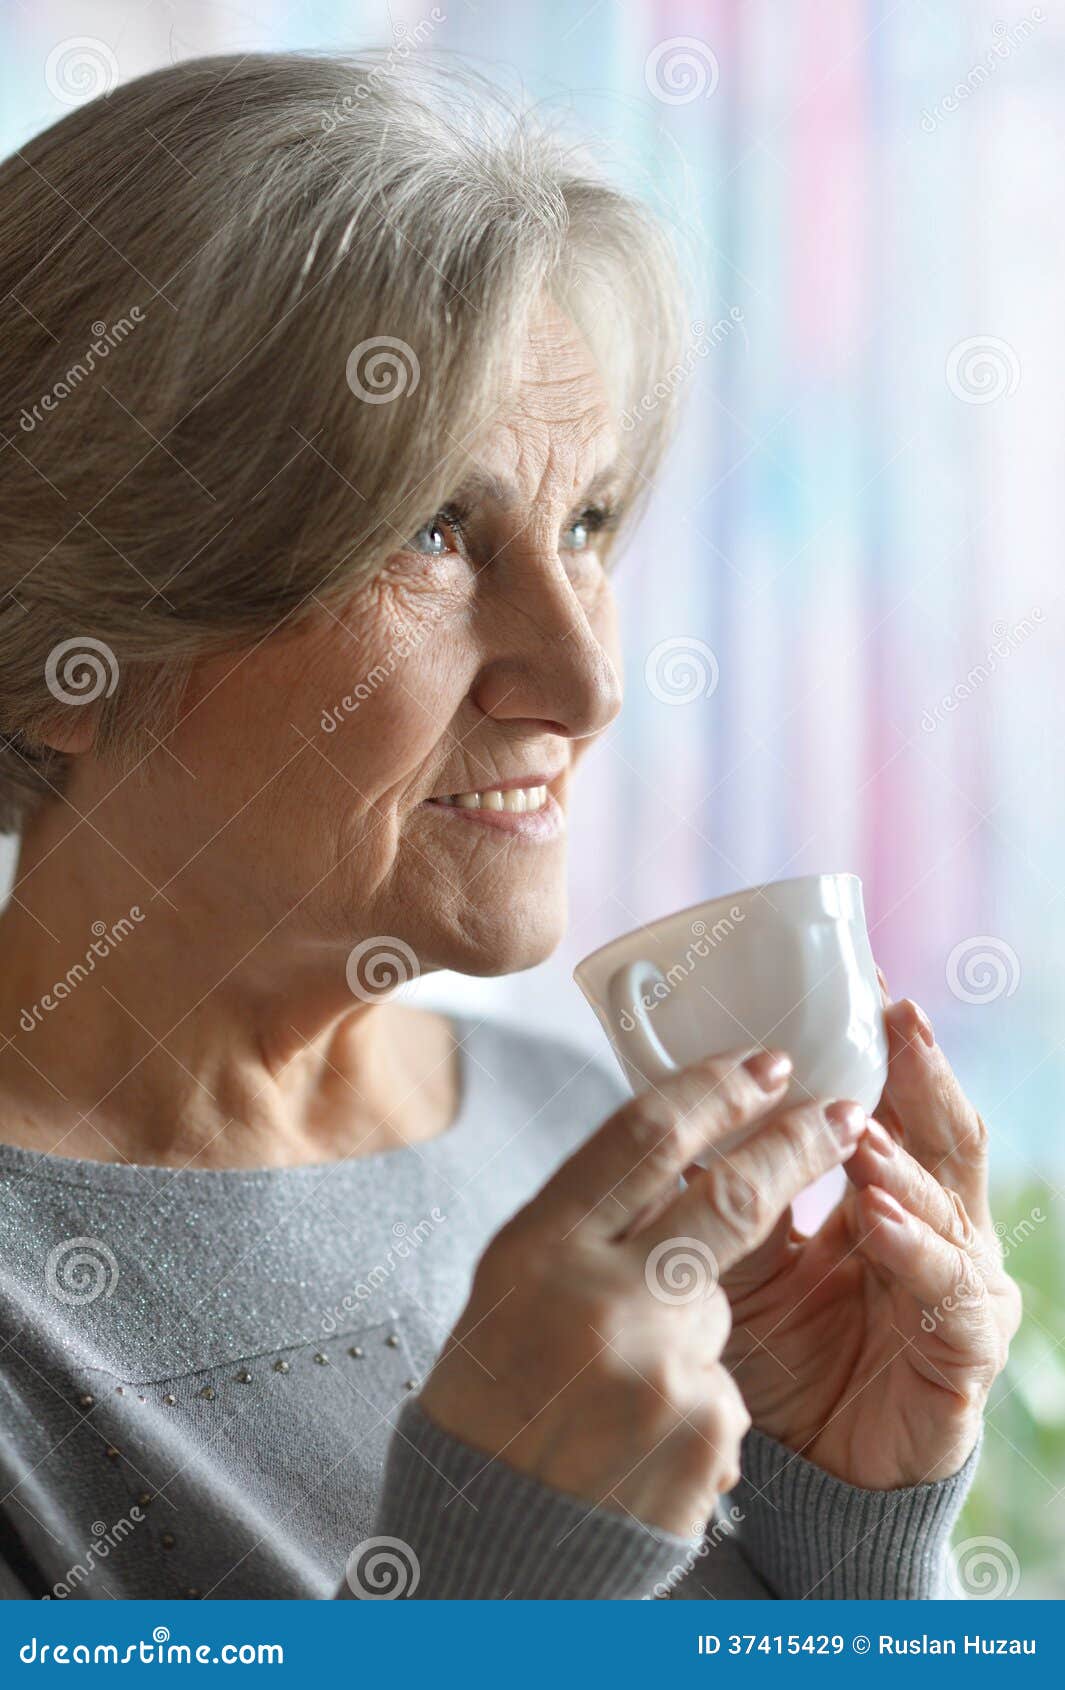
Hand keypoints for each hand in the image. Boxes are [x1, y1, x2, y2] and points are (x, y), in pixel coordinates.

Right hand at [419, 1048, 864, 1535]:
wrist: (484, 1548)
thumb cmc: (493, 1403)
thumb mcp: (512, 1289)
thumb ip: (588, 1224)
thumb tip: (678, 1151)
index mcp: (537, 1247)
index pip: (643, 1137)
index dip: (714, 1090)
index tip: (765, 1065)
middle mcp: (598, 1295)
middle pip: (727, 1194)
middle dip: (796, 1144)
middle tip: (842, 1112)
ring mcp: (657, 1365)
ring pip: (717, 1307)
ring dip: (689, 1334)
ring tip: (615, 1395)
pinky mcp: (703, 1431)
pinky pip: (724, 1391)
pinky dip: (695, 1409)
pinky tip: (637, 1447)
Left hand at [721, 985, 1021, 1489]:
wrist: (806, 1476)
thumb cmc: (776, 1356)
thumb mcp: (742, 1258)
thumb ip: (730, 1190)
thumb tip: (674, 1102)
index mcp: (884, 1194)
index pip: (896, 1107)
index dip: (884, 1050)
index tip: (864, 989)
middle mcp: (932, 1227)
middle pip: (941, 1133)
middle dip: (920, 1074)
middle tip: (897, 1019)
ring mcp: (956, 1283)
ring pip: (947, 1199)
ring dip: (901, 1158)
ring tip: (861, 1128)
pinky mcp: (963, 1350)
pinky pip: (946, 1291)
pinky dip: (912, 1248)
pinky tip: (876, 1217)